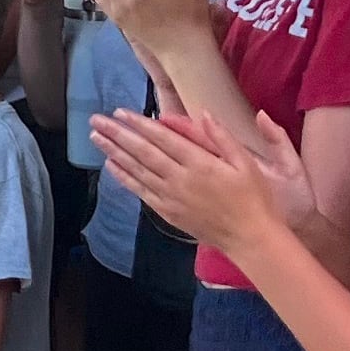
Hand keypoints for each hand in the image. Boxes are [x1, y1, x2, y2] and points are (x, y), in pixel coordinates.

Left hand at [90, 105, 309, 251]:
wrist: (249, 238)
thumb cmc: (253, 197)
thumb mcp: (246, 162)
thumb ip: (222, 138)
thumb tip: (203, 113)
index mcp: (200, 163)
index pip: (163, 138)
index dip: (140, 124)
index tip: (120, 112)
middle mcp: (180, 179)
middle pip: (143, 152)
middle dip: (118, 134)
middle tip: (96, 121)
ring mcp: (170, 197)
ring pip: (137, 171)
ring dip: (115, 153)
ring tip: (96, 138)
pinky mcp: (167, 212)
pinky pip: (141, 191)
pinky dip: (124, 178)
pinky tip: (112, 166)